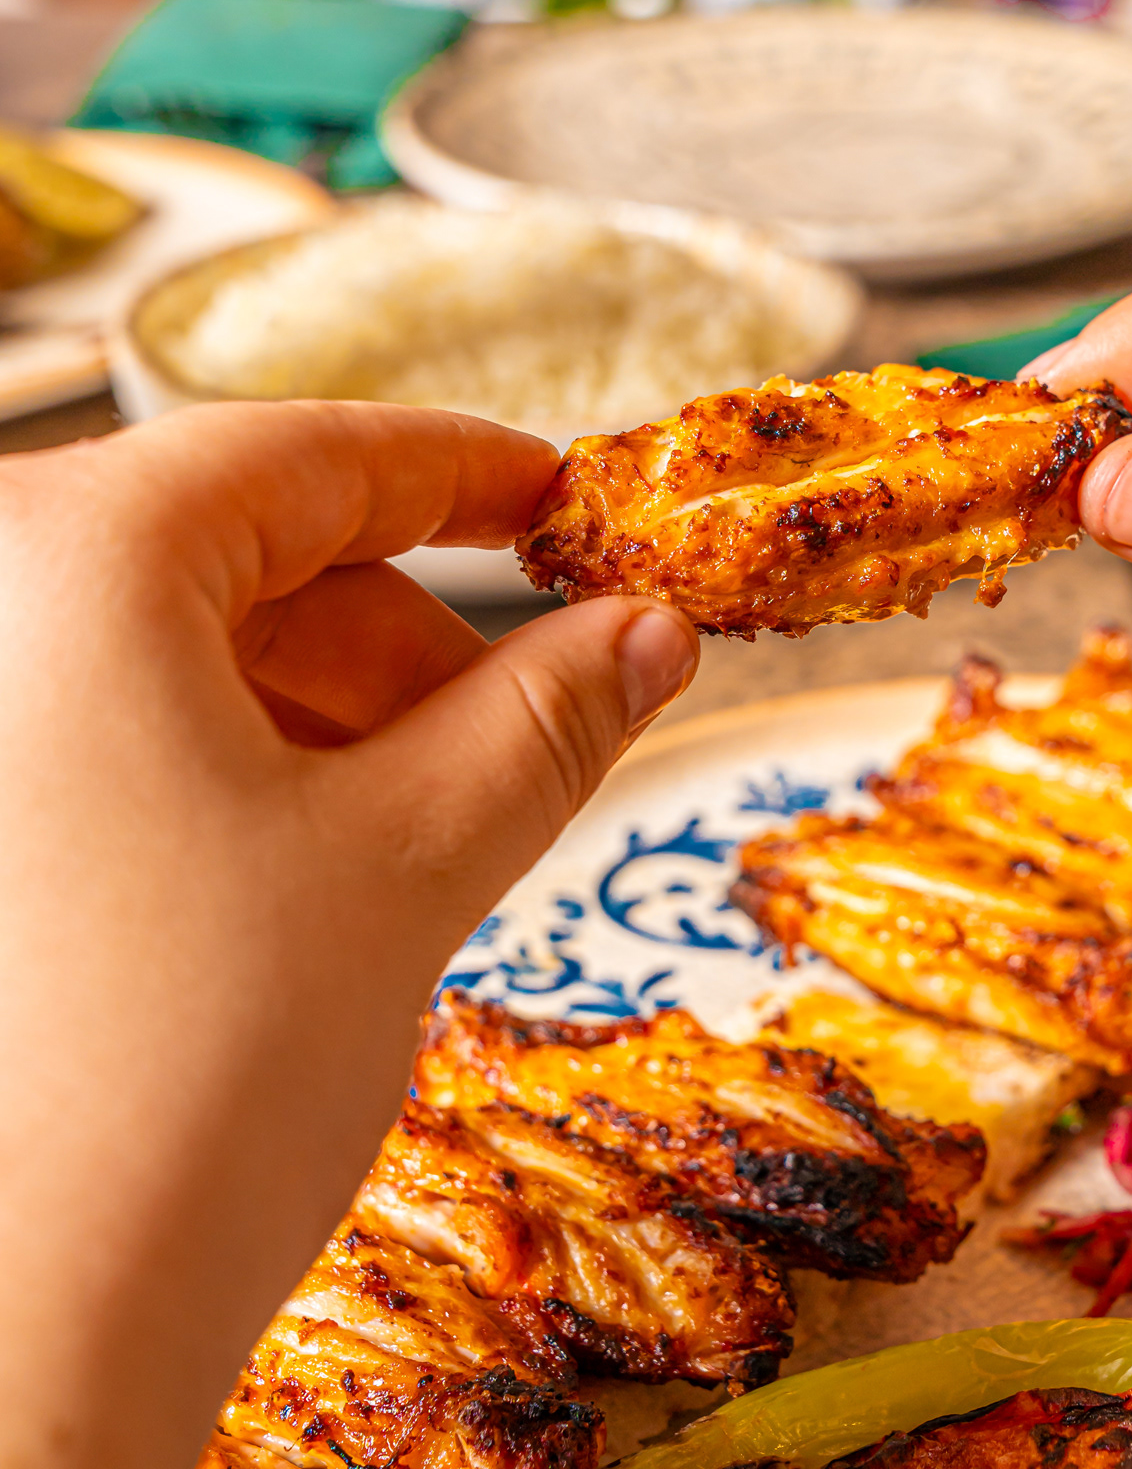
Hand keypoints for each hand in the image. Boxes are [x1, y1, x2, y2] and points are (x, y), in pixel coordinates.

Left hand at [0, 401, 697, 1468]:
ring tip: (416, 829)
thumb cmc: (177, 1090)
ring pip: (168, 647)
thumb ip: (544, 717)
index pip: (309, 456)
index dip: (465, 471)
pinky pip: (97, 725)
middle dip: (399, 640)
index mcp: (68, 561)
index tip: (561, 496)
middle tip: (526, 726)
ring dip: (321, 712)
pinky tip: (300, 863)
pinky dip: (224, 764)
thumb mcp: (403, 866)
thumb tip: (648, 631)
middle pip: (238, 554)